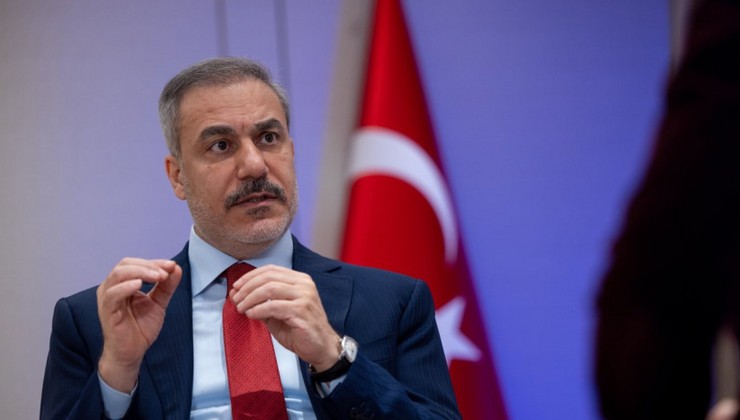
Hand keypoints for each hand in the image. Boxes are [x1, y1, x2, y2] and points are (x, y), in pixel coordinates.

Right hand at [96, 258, 181, 391]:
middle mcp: (112, 287)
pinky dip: (126, 287)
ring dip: (140, 272)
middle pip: (125, 265)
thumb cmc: (140, 327)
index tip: (172, 266)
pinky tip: (139, 285)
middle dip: (148, 265)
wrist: (132, 352)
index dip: (154, 262)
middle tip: (165, 272)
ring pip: (118, 275)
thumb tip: (176, 268)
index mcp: (123, 283)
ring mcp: (108, 298)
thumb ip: (166, 286)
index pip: (136, 264)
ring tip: (157, 277)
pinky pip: (112, 294)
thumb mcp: (158, 303)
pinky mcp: (107, 311)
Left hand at [230, 265, 340, 370]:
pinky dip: (259, 310)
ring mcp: (305, 297)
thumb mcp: (277, 312)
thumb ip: (261, 302)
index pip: (271, 270)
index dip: (250, 276)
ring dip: (251, 298)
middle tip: (236, 299)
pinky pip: (274, 306)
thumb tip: (237, 295)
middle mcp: (304, 284)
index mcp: (300, 280)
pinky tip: (251, 315)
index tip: (236, 286)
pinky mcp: (302, 311)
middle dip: (247, 287)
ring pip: (270, 289)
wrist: (321, 347)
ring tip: (241, 308)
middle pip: (269, 277)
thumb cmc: (300, 329)